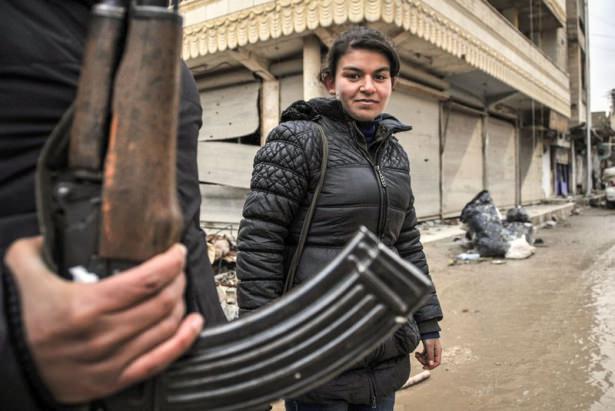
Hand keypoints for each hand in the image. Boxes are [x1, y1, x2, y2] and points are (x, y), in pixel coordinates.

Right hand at [4, 237, 203, 403]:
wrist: (3, 367)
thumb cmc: (16, 321)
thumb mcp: (21, 270)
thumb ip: (44, 245)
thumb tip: (62, 230)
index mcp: (85, 306)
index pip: (147, 280)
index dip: (170, 262)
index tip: (176, 252)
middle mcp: (102, 335)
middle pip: (162, 302)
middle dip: (178, 279)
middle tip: (177, 268)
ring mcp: (111, 360)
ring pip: (166, 327)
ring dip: (180, 304)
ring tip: (179, 290)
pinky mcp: (114, 380)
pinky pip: (160, 360)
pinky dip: (183, 340)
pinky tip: (193, 325)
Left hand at [414, 338, 441, 369]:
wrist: (425, 328)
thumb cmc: (429, 336)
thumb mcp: (429, 346)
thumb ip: (430, 355)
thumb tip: (431, 364)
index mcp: (438, 351)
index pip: (437, 362)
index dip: (431, 366)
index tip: (424, 367)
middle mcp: (435, 352)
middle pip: (430, 361)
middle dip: (423, 361)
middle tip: (418, 358)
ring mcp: (431, 350)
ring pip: (426, 358)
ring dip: (421, 358)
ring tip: (416, 354)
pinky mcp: (427, 348)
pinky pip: (424, 355)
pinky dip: (420, 355)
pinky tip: (416, 353)